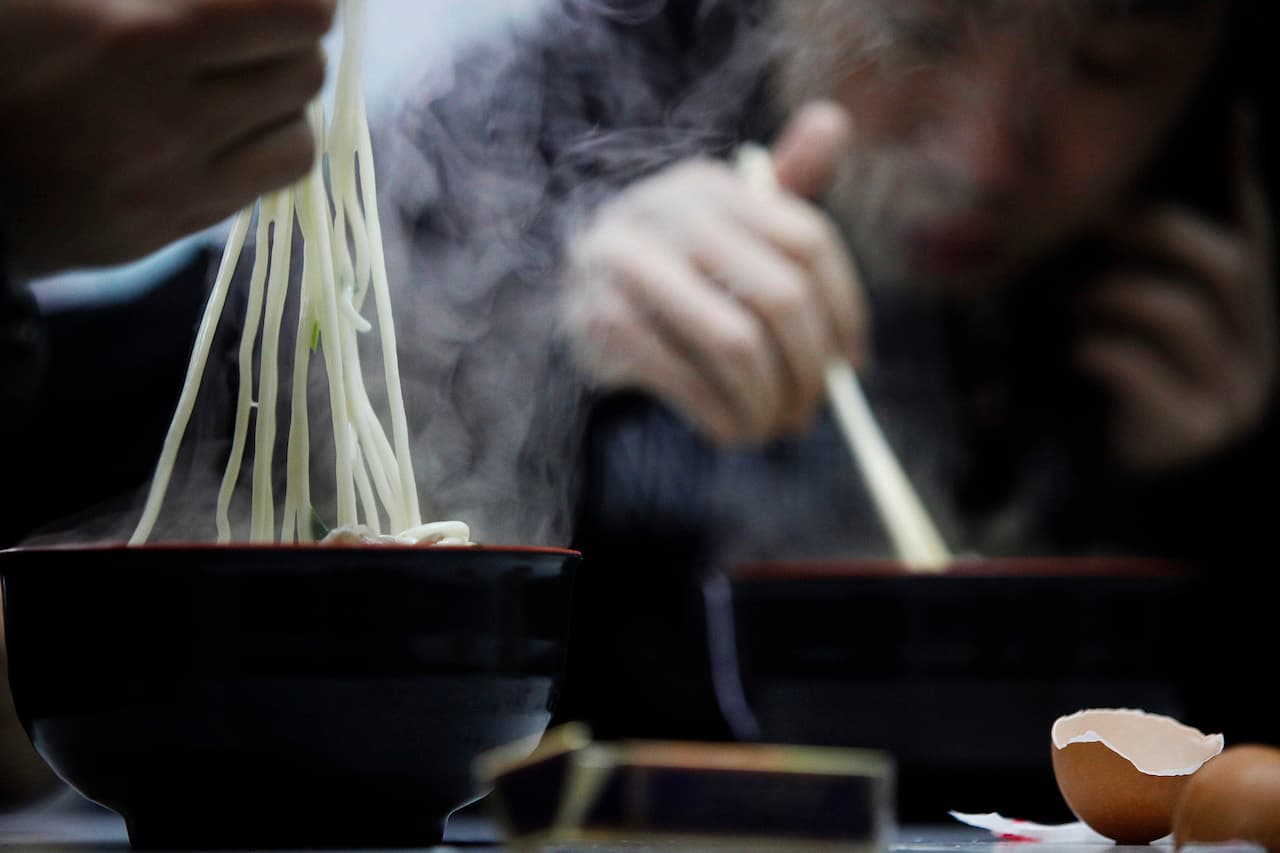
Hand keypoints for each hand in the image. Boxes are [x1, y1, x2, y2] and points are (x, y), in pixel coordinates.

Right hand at [0, 0, 334, 275]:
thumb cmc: (8, 52)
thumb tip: (256, 2)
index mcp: (142, 43)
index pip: (296, 18)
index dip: (304, 2)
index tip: (291, 1)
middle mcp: (171, 124)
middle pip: (306, 77)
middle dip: (291, 48)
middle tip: (255, 38)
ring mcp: (174, 187)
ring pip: (299, 143)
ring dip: (281, 109)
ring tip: (236, 90)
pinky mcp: (169, 229)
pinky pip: (257, 190)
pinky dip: (251, 157)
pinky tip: (209, 136)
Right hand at [561, 102, 869, 446]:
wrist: (566, 298)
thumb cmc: (667, 263)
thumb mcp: (722, 221)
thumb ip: (781, 185)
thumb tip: (833, 120)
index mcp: (709, 185)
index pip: (809, 242)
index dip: (846, 311)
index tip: (852, 364)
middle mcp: (668, 213)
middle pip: (780, 297)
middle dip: (808, 369)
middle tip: (811, 410)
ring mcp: (629, 266)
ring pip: (738, 344)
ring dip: (767, 401)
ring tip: (773, 426)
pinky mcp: (602, 321)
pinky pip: (687, 380)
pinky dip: (721, 416)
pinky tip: (730, 430)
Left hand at [1076, 107, 1276, 471]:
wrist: (1139, 502)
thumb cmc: (1130, 403)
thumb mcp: (1142, 337)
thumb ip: (1143, 284)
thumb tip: (1102, 219)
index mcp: (1249, 321)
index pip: (1259, 236)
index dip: (1248, 177)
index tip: (1242, 114)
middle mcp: (1256, 353)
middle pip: (1225, 264)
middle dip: (1157, 232)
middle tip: (1099, 221)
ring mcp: (1231, 395)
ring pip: (1178, 311)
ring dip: (1111, 295)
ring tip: (1072, 303)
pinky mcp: (1191, 428)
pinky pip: (1136, 366)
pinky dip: (1095, 348)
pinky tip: (1075, 353)